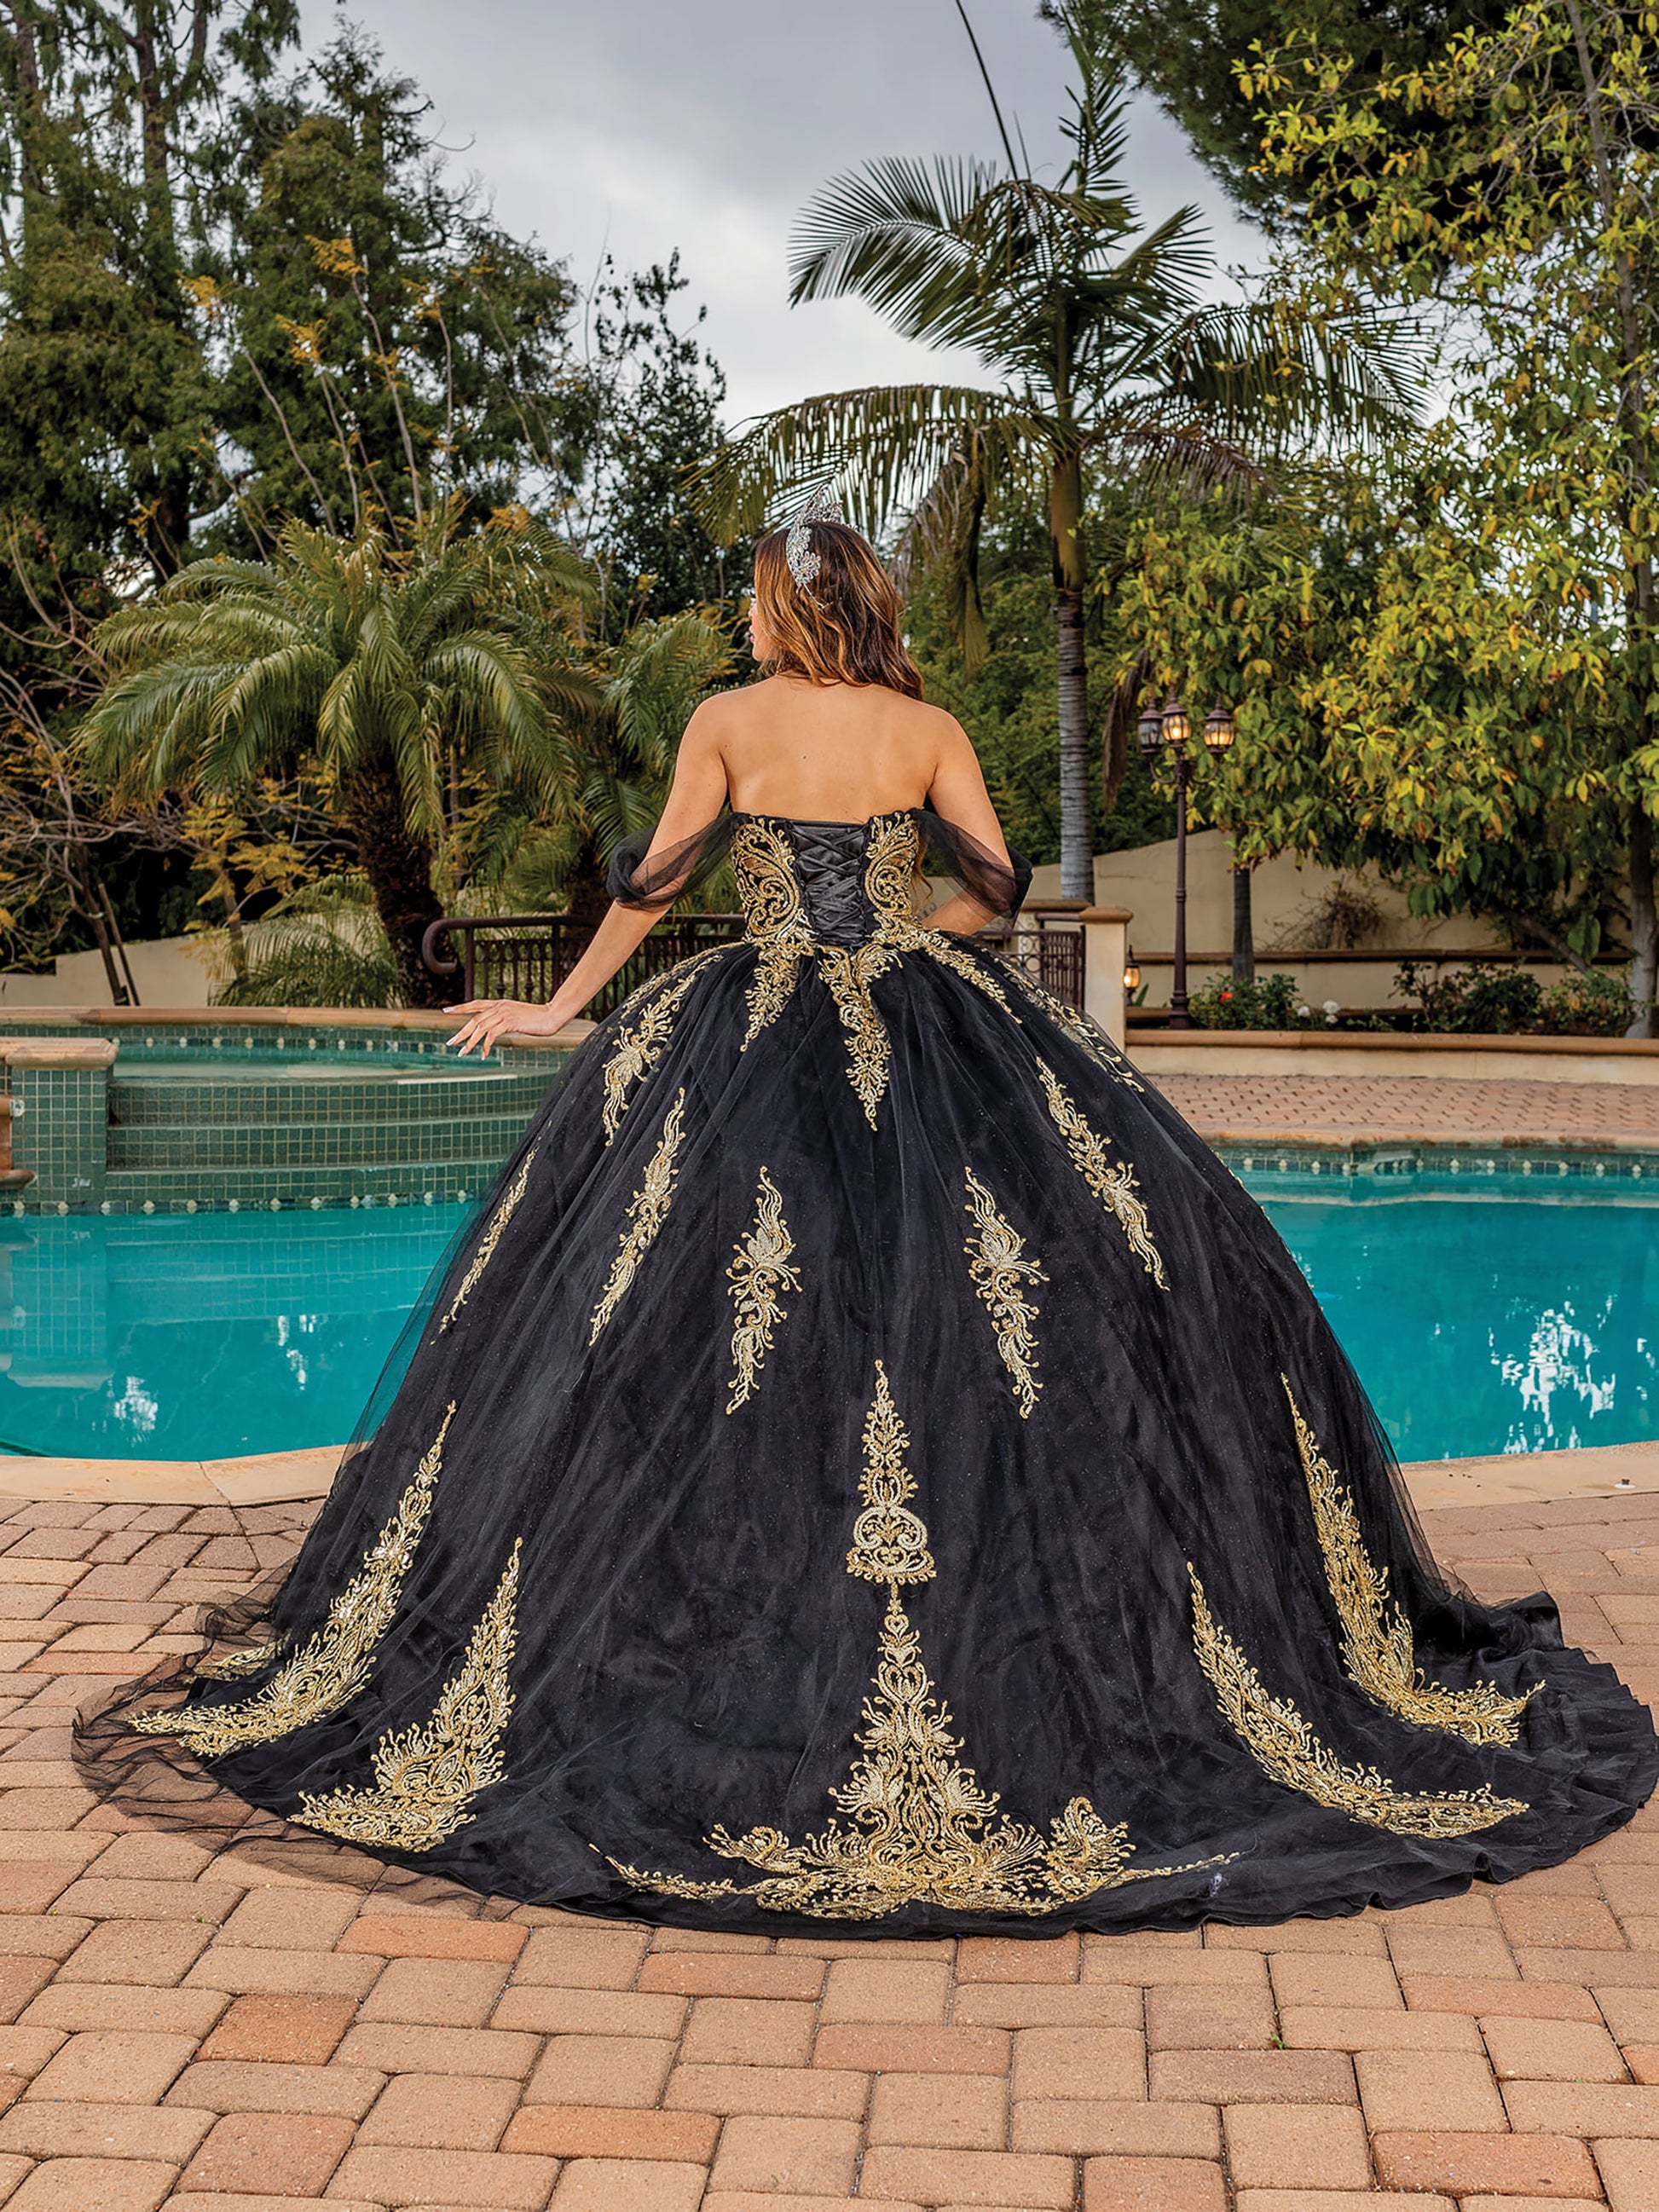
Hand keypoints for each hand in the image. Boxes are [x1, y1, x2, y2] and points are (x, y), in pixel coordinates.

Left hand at [445, 998, 577, 1055]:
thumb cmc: (538, 1018)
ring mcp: (504, 1013)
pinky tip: (484, 1055)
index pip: (475, 1004)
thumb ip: (505, 1019)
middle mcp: (499, 1006)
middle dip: (461, 1032)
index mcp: (499, 1003)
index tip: (446, 1011)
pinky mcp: (510, 1022)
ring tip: (462, 1053)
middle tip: (450, 1043)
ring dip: (470, 1042)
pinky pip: (492, 1035)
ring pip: (480, 1028)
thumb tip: (496, 1028)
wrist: (552, 1015)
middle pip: (474, 1019)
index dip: (460, 1008)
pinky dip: (485, 1045)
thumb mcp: (518, 1016)